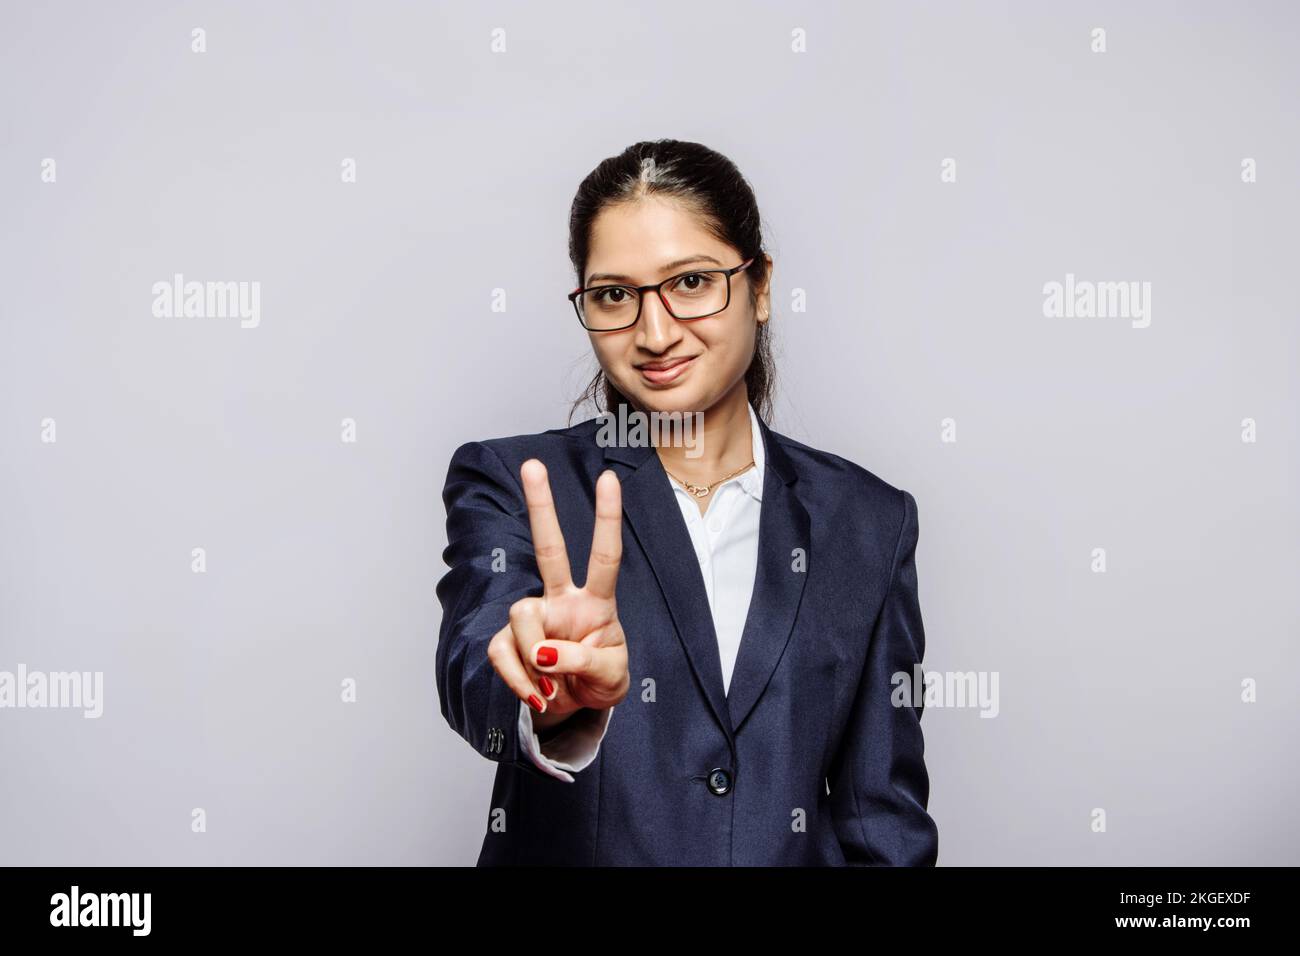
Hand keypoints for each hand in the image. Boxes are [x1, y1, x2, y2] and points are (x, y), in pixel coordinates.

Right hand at [487, 460, 629, 733]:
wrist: (575, 709)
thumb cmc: (601, 681)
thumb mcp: (610, 676)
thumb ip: (583, 659)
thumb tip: (543, 651)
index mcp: (597, 601)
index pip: (604, 556)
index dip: (606, 518)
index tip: (609, 477)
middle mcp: (563, 600)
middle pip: (550, 548)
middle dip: (541, 506)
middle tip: (533, 465)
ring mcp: (535, 619)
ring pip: (520, 615)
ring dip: (533, 657)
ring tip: (551, 686)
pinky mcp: (508, 642)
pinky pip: (502, 654)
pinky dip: (518, 680)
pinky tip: (535, 695)